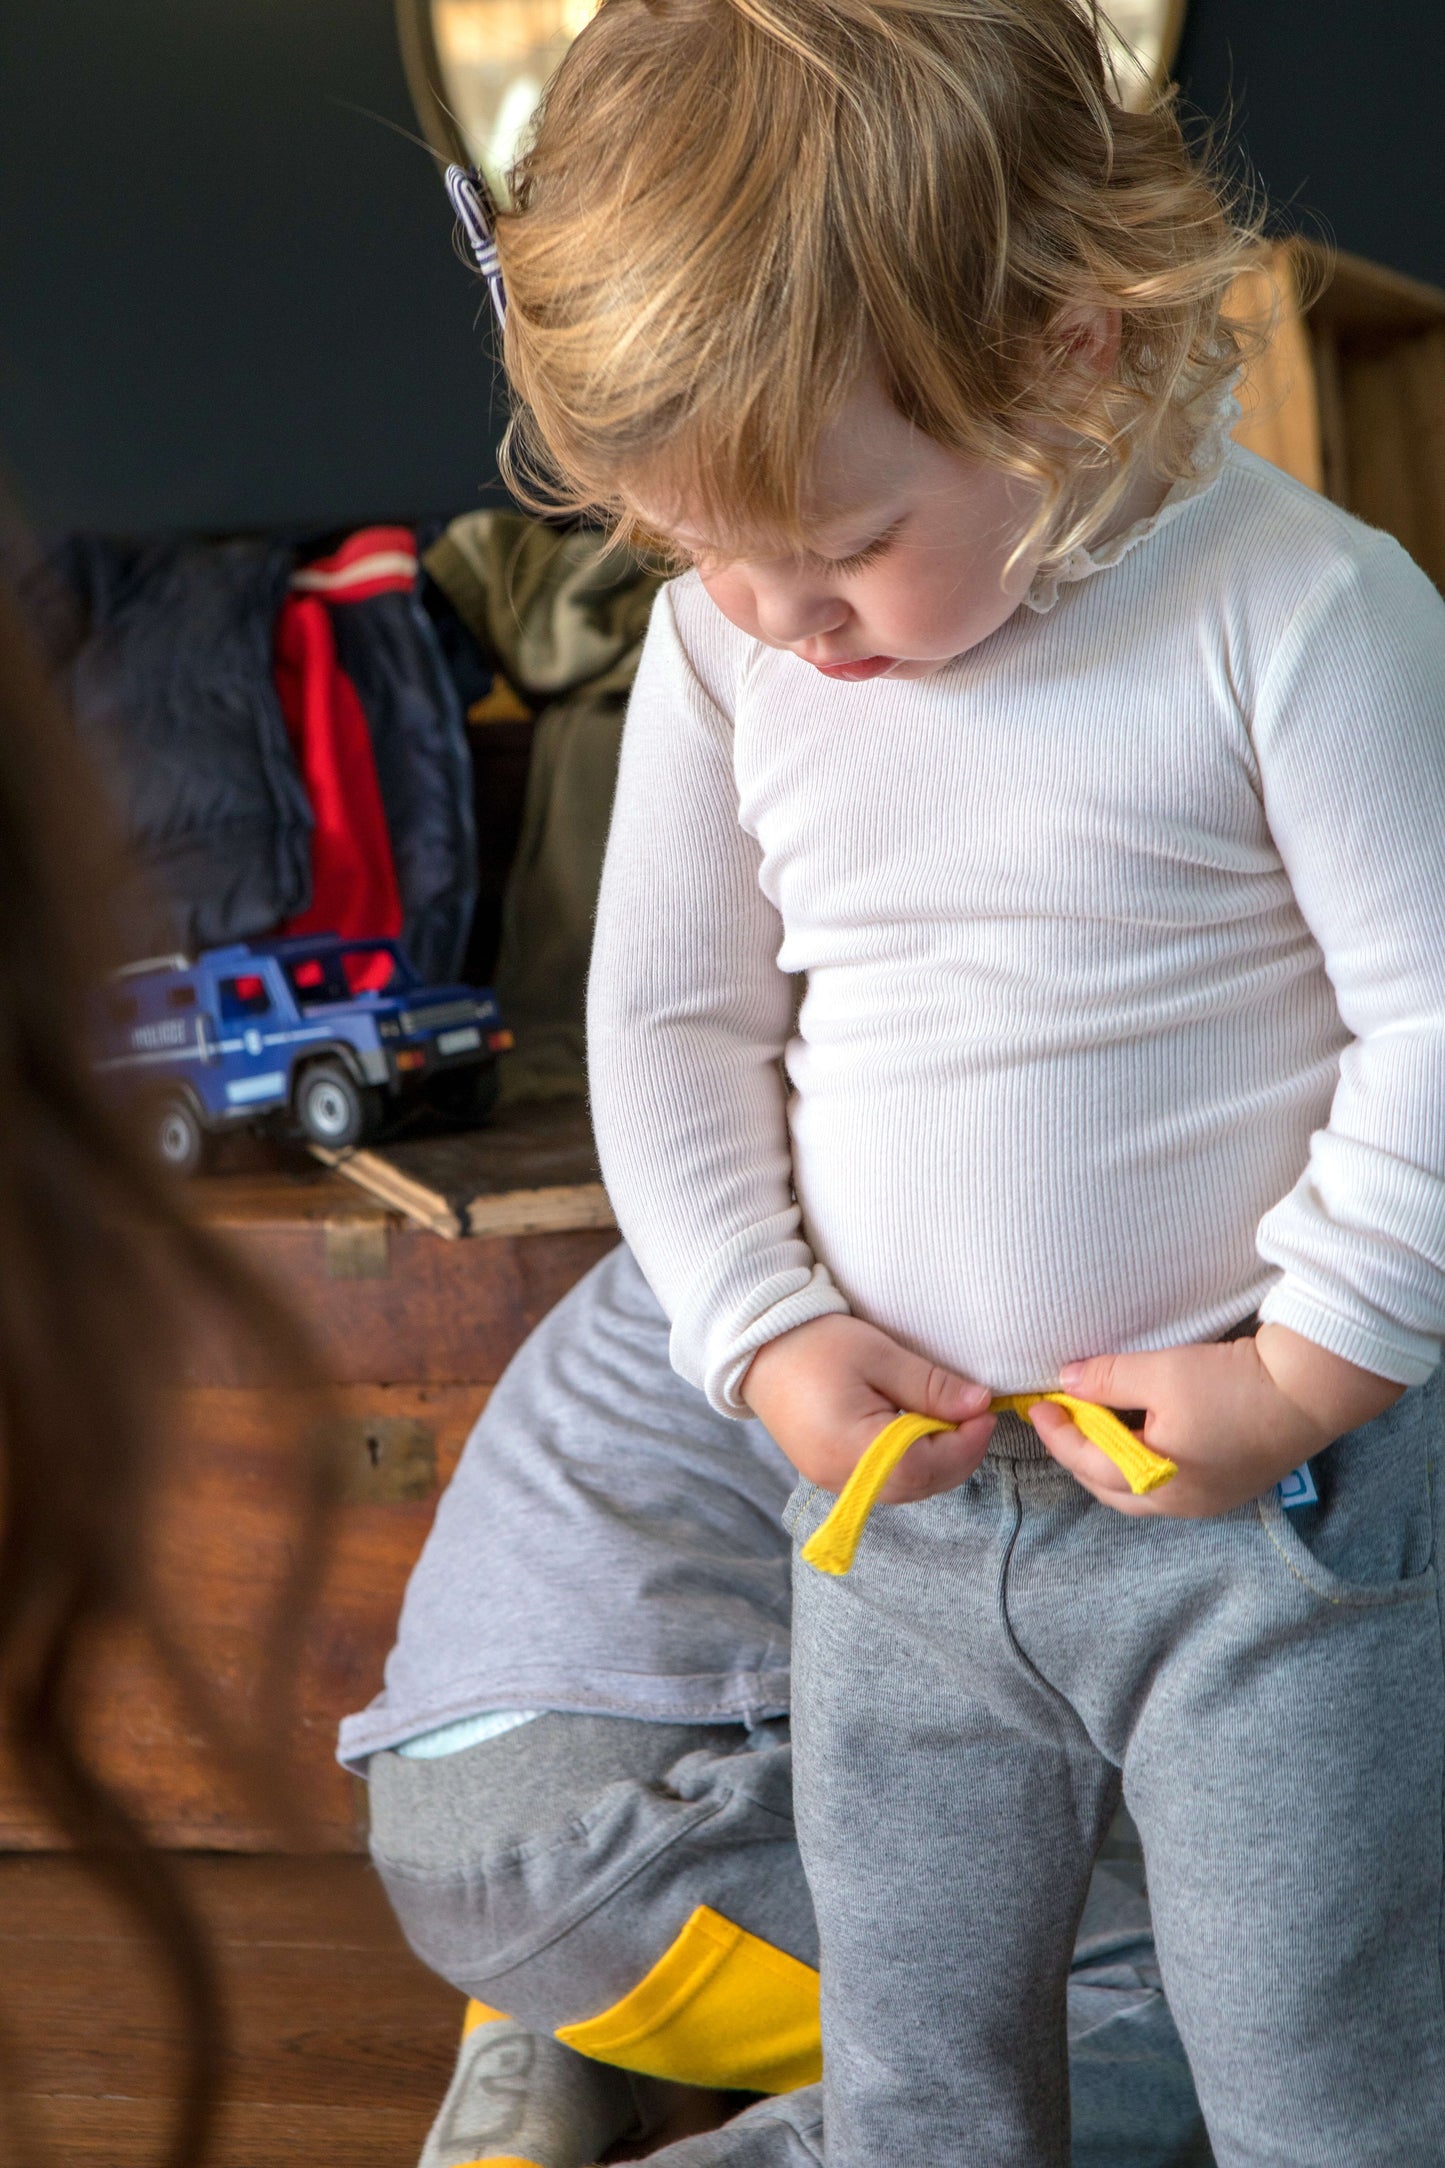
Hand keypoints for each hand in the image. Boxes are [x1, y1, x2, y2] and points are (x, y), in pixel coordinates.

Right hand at [741, 1314, 995, 1500]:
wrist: (758, 1346)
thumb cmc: (817, 1343)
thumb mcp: (879, 1354)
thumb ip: (930, 1385)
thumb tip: (979, 1404)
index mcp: (849, 1446)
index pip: (923, 1466)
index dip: (964, 1445)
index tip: (985, 1413)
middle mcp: (839, 1475)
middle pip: (917, 1486)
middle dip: (956, 1455)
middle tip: (975, 1416)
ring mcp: (831, 1479)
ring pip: (903, 1489)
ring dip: (936, 1461)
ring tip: (948, 1419)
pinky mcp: (828, 1473)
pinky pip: (883, 1483)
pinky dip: (911, 1463)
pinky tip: (917, 1431)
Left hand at [1028, 1323, 1404, 1517]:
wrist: (1308, 1391)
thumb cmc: (1232, 1383)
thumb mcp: (1160, 1370)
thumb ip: (1107, 1379)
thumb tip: (1067, 1382)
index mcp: (1156, 1482)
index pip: (1087, 1463)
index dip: (1057, 1432)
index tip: (1038, 1405)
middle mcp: (1180, 1504)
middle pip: (1108, 1488)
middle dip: (1078, 1454)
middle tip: (1062, 1417)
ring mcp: (1207, 1502)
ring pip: (1137, 1492)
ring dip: (1110, 1462)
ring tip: (1097, 1423)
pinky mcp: (1227, 1489)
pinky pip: (1167, 1487)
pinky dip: (1141, 1464)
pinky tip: (1140, 1434)